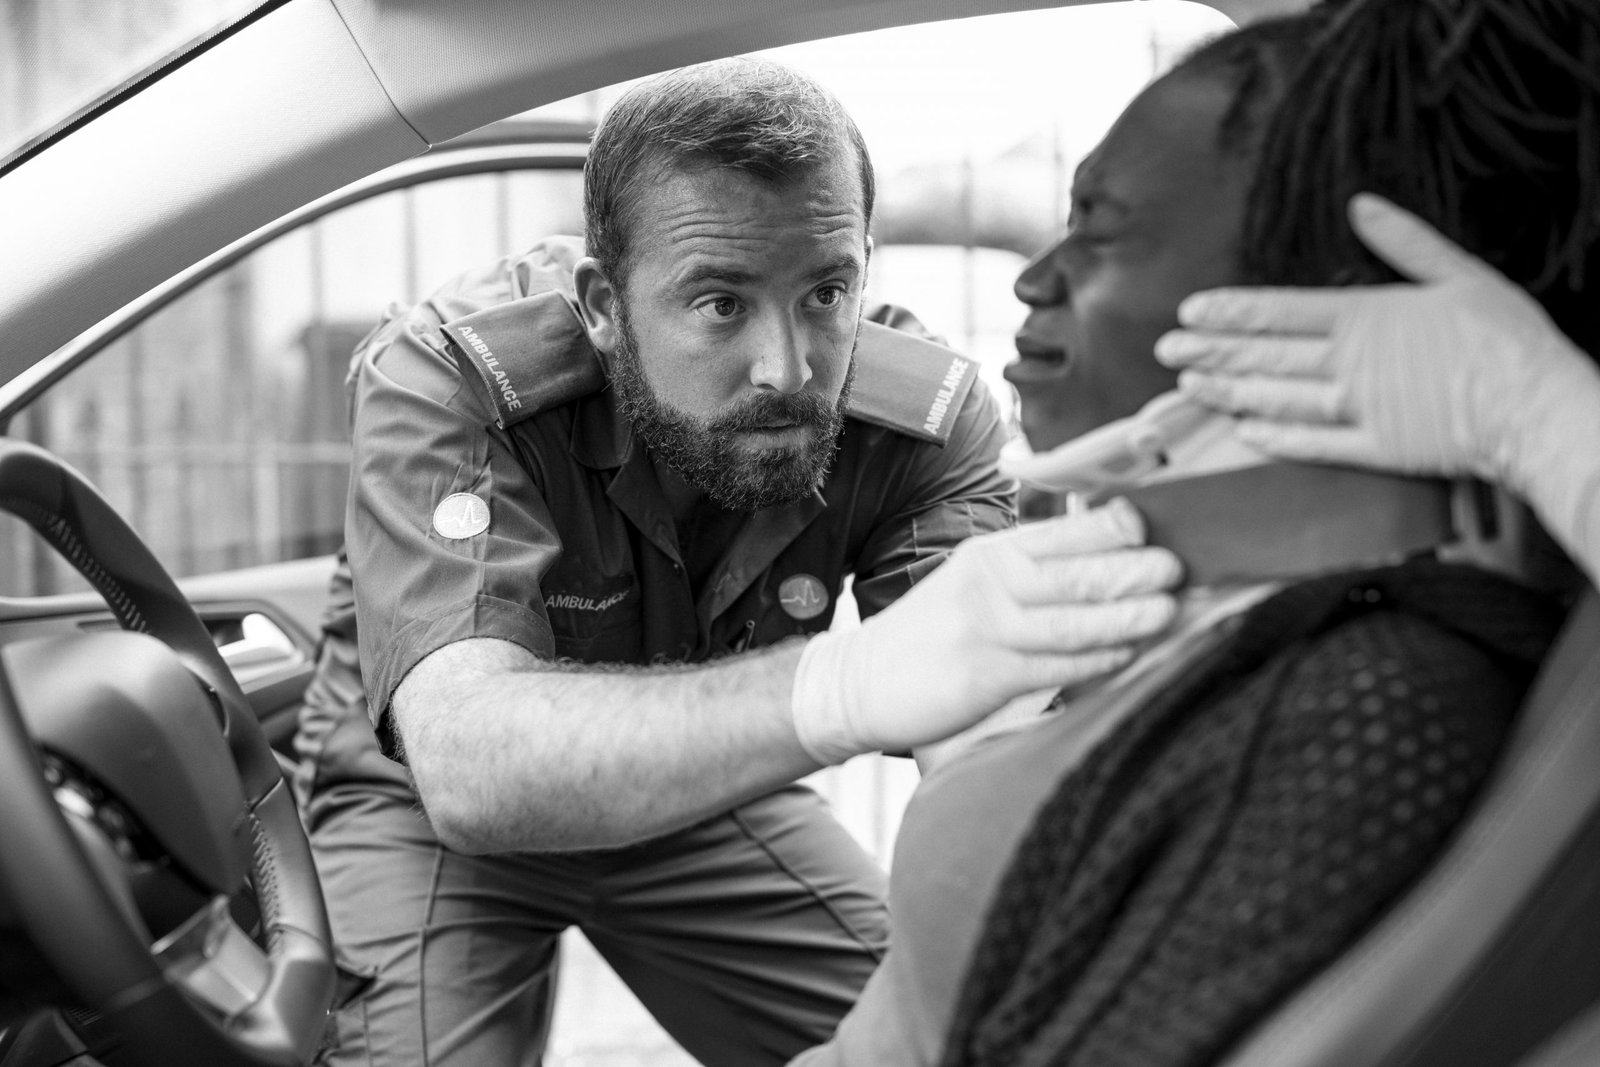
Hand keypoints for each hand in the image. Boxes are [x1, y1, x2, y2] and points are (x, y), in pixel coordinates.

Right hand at [791, 498, 1180, 764]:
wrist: (860, 682)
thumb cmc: (933, 636)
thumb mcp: (975, 586)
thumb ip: (1031, 572)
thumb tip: (1110, 559)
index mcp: (992, 554)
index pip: (1065, 532)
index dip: (1117, 526)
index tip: (1161, 526)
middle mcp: (990, 582)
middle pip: (1076, 571)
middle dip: (1135, 568)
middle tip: (1181, 567)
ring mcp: (987, 628)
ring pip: (1073, 619)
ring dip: (1128, 614)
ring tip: (1171, 609)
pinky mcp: (985, 674)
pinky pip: (1056, 665)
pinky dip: (1098, 658)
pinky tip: (1130, 653)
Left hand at [1153, 193, 1599, 496]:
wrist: (1537, 406)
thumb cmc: (1504, 338)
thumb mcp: (1459, 273)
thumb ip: (1404, 242)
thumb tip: (1361, 205)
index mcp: (1367, 316)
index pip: (1281, 311)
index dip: (1231, 312)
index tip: (1189, 312)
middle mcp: (1350, 363)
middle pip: (1266, 355)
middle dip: (1211, 351)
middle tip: (1165, 350)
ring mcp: (1359, 409)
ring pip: (1278, 398)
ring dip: (1230, 391)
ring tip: (1190, 387)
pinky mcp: (1375, 450)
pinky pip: (1314, 445)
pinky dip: (1277, 438)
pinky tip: (1244, 432)